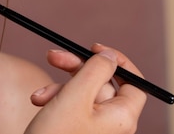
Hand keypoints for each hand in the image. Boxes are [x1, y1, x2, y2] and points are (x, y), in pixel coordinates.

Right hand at [26, 45, 146, 133]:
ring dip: (59, 86)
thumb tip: (110, 57)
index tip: (93, 48)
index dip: (117, 62)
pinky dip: (56, 99)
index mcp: (122, 117)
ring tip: (39, 95)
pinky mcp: (78, 131)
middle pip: (101, 83)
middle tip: (52, 56)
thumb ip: (95, 70)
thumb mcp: (75, 96)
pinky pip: (72, 107)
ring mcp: (95, 129)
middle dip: (75, 69)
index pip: (134, 83)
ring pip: (82, 93)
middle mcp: (112, 124)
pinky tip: (38, 102)